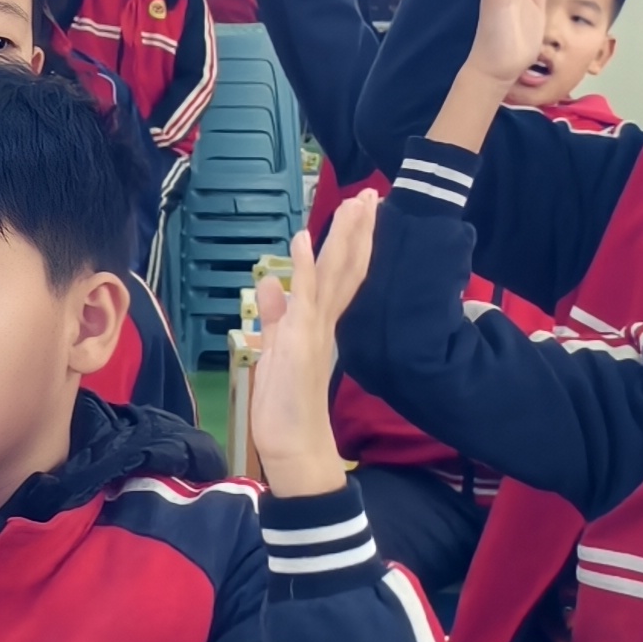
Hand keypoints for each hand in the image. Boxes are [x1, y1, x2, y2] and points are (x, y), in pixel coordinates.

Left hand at [245, 194, 377, 496]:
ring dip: (343, 239)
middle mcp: (324, 323)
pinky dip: (306, 269)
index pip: (340, 275)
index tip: (362, 211)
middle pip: (346, 268)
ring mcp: (315, 331)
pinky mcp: (300, 342)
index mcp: (320, 324)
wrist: (294, 446)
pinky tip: (308, 240)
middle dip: (358, 231)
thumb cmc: (285, 404)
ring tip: (357, 204)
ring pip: (333, 276)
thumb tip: (271, 282)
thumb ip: (274, 315)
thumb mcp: (275, 349)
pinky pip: (305, 299)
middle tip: (371, 195)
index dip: (350, 242)